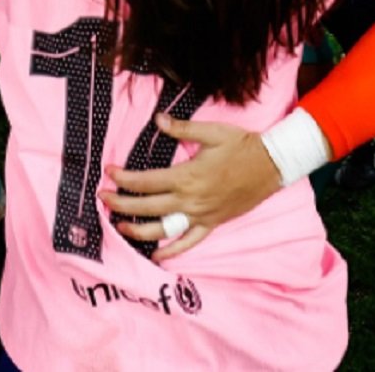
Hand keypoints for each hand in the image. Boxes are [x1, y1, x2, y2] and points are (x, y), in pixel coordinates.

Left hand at [99, 115, 282, 259]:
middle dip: (121, 204)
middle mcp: (191, 200)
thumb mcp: (212, 132)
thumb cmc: (242, 146)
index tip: (108, 173)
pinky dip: (172, 251)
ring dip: (138, 230)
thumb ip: (182, 128)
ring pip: (163, 229)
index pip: (146, 181)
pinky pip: (189, 242)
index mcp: (187, 176)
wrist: (272, 165)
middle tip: (103, 198)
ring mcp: (201, 215)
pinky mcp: (212, 224)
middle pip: (147, 207)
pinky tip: (156, 256)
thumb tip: (158, 119)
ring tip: (119, 226)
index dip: (124, 179)